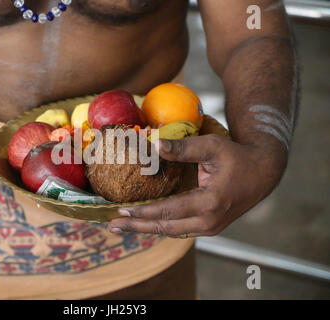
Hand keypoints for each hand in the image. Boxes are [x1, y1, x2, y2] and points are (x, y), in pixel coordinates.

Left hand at [109, 134, 285, 237]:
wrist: (263, 174)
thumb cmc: (237, 158)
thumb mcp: (211, 147)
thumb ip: (183, 148)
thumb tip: (155, 144)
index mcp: (210, 202)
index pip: (169, 211)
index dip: (143, 212)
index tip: (121, 211)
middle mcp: (209, 222)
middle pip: (166, 227)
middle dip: (138, 227)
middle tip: (112, 227)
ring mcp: (210, 228)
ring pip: (171, 232)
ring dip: (146, 229)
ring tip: (123, 227)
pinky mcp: (209, 228)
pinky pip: (179, 230)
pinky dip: (160, 227)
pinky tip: (144, 224)